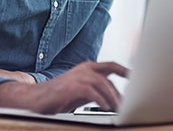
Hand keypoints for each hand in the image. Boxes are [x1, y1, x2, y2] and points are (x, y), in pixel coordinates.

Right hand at [0, 61, 128, 113]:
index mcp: (87, 68)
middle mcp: (84, 69)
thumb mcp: (81, 92)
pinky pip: (92, 91)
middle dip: (119, 91)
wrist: (36, 98)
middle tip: (126, 104)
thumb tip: (114, 98)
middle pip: (109, 75)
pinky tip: (105, 107)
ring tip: (116, 108)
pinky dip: (100, 99)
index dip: (124, 70)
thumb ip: (96, 91)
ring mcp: (77, 76)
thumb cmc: (59, 96)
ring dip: (112, 97)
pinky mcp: (72, 86)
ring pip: (102, 83)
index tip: (135, 77)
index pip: (110, 66)